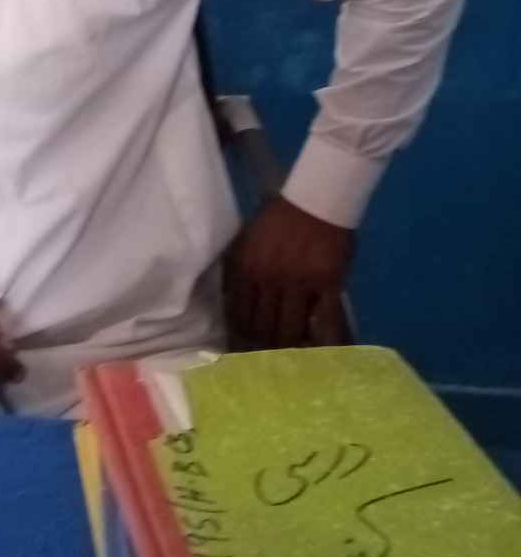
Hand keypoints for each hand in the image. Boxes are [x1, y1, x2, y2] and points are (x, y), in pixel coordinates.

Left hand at [223, 196, 354, 348]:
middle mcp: (270, 279)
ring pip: (289, 329)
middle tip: (267, 357)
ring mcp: (299, 283)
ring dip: (289, 346)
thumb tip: (229, 300)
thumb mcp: (246, 239)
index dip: (240, 334)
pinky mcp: (327, 284)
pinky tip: (320, 351)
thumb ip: (237, 269)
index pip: (238, 313)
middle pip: (262, 327)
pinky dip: (323, 339)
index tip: (243, 345)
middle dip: (263, 345)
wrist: (316, 199)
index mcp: (247, 266)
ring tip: (290, 357)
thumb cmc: (278, 217)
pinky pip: (325, 320)